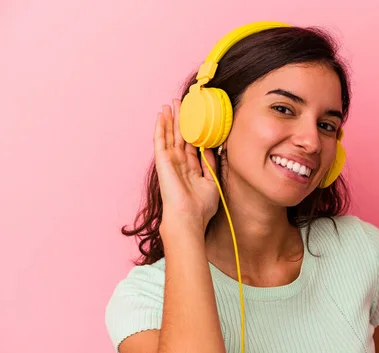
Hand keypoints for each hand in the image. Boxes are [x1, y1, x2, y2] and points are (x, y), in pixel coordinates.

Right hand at [154, 99, 219, 230]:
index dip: (194, 130)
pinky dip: (160, 127)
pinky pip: (160, 140)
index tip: (196, 116)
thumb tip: (212, 149)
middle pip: (180, 136)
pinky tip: (161, 115)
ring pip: (170, 135)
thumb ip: (210, 164)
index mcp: (191, 168)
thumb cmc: (200, 207)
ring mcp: (170, 161)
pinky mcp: (162, 161)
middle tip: (181, 102)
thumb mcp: (211, 182)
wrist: (189, 218)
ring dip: (169, 119)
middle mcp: (180, 163)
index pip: (192, 144)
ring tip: (170, 104)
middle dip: (180, 119)